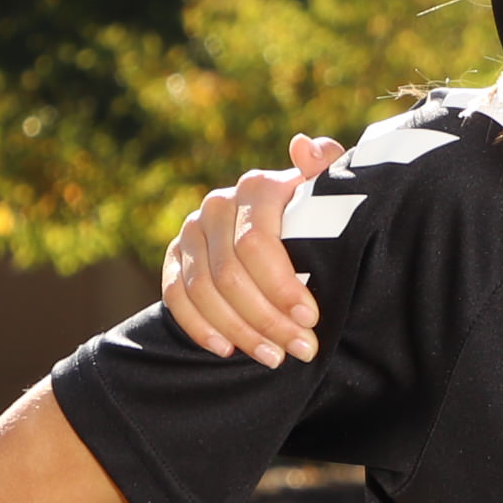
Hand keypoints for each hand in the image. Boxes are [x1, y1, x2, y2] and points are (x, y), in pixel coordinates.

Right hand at [159, 133, 345, 364]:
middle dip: (268, 318)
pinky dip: (200, 327)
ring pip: (203, 290)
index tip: (311, 318)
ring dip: (240, 331)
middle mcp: (216, 205)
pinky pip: (175, 297)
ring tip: (274, 357)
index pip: (258, 243)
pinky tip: (228, 350)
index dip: (282, 286)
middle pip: (231, 274)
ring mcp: (190, 231)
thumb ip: (326, 170)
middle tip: (300, 349)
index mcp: (256, 188)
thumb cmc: (314, 214)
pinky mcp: (173, 257)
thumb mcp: (328, 194)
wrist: (280, 226)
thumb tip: (305, 144)